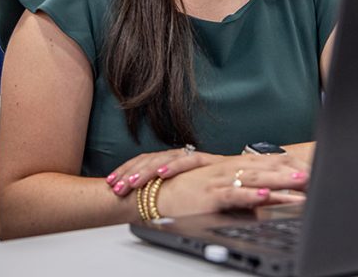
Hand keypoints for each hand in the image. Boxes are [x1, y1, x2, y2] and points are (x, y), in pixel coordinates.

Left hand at [106, 146, 224, 196]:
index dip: (125, 170)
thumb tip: (142, 200)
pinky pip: (189, 161)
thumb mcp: (185, 188)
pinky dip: (174, 166)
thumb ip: (167, 190)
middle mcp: (179, 156)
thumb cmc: (214, 184)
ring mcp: (192, 157)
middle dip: (130, 173)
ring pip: (164, 159)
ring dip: (146, 171)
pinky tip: (162, 173)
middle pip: (148, 160)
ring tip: (132, 182)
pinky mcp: (207, 160)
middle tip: (115, 186)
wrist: (247, 174)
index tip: (110, 182)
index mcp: (171, 161)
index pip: (142, 161)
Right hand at [155, 154, 308, 216]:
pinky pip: (234, 194)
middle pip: (265, 169)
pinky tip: (266, 196)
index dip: (287, 166)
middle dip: (290, 172)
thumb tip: (263, 202)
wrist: (156, 194)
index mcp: (230, 167)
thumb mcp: (217, 191)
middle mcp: (227, 170)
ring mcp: (220, 181)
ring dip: (279, 182)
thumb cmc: (184, 193)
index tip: (308, 170)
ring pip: (255, 180)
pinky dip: (251, 195)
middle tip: (314, 175)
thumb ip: (240, 195)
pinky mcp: (211, 194)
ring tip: (300, 184)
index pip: (264, 164)